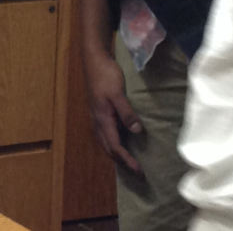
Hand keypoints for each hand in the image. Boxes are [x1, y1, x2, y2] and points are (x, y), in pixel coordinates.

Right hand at [84, 51, 143, 173]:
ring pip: (105, 142)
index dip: (127, 160)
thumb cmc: (106, 75)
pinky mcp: (99, 111)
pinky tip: (122, 141)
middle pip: (108, 148)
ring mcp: (97, 116)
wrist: (93, 60)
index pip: (115, 146)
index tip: (139, 171)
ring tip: (130, 162)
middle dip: (122, 162)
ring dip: (117, 154)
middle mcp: (98, 121)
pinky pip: (106, 134)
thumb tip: (137, 131)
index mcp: (102, 119)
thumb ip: (126, 112)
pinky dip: (114, 144)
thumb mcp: (117, 93)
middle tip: (138, 172)